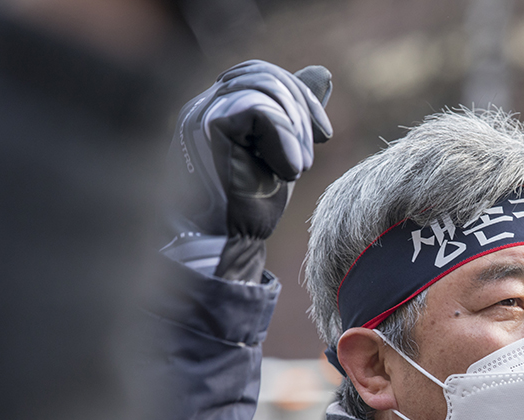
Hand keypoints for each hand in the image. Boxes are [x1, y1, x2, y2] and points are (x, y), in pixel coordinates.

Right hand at [166, 60, 331, 241]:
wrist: (228, 243)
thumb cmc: (250, 205)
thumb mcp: (282, 149)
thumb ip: (295, 112)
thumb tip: (323, 73)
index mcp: (216, 108)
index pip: (260, 74)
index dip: (299, 94)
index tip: (323, 134)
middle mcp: (202, 105)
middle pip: (264, 73)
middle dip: (302, 106)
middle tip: (316, 147)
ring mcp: (200, 113)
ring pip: (264, 87)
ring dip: (296, 128)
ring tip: (298, 166)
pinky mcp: (207, 127)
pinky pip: (260, 110)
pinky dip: (285, 140)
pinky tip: (287, 171)